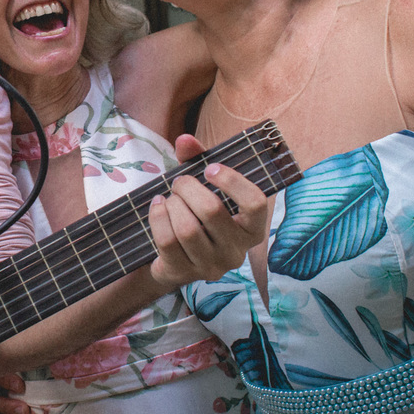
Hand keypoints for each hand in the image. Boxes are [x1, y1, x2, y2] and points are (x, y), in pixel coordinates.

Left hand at [148, 137, 269, 288]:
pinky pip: (167, 240)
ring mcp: (210, 267)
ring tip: (170, 197)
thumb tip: (184, 139)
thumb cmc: (196, 213)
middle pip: (212, 210)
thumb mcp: (202, 185)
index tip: (211, 168)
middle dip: (188, 187)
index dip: (233, 181)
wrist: (173, 256)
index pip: (255, 204)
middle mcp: (237, 252)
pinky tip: (158, 206)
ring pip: (187, 228)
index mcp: (252, 229)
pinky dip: (158, 217)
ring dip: (172, 203)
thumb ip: (197, 160)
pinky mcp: (184, 273)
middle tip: (179, 181)